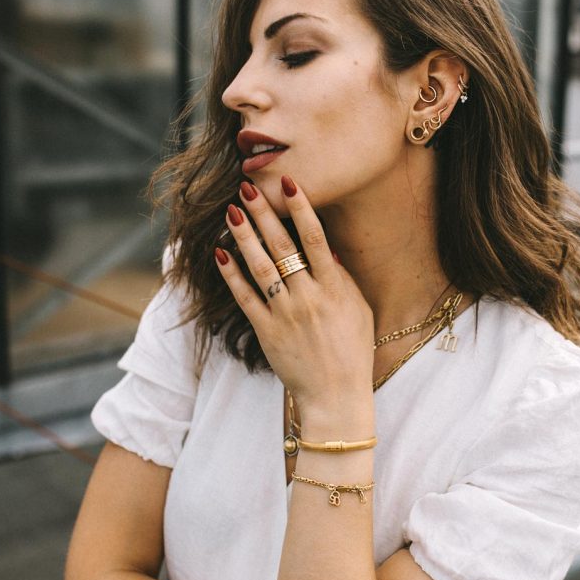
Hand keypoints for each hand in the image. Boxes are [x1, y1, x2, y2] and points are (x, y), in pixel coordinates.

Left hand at [216, 175, 373, 416]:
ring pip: (259, 267)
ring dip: (244, 236)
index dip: (300, 208)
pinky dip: (232, 274)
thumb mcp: (359, 311)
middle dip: (263, 214)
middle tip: (248, 188)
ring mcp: (285, 314)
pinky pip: (245, 297)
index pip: (315, 238)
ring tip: (231, 211)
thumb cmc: (352, 352)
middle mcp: (308, 297)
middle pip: (282, 246)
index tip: (288, 183)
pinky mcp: (266, 331)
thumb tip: (327, 250)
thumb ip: (343, 280)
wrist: (335, 396)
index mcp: (334, 289)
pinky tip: (221, 253)